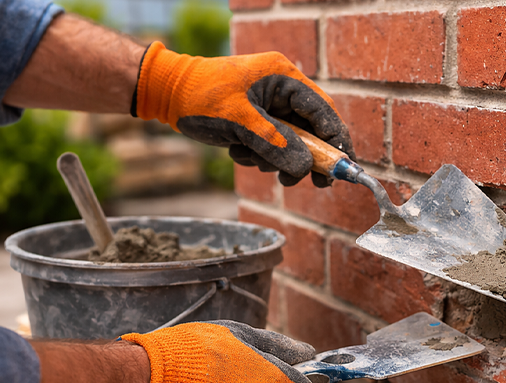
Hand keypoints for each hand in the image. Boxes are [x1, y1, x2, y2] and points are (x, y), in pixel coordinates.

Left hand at [134, 43, 354, 187]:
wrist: (164, 92)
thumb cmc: (199, 98)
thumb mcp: (239, 123)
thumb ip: (275, 144)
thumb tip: (305, 168)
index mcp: (285, 77)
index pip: (324, 111)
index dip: (336, 142)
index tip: (341, 170)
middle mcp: (283, 89)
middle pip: (311, 130)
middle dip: (303, 157)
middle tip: (299, 181)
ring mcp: (271, 104)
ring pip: (292, 142)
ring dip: (275, 158)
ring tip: (249, 157)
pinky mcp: (259, 118)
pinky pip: (273, 144)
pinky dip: (259, 154)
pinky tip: (238, 150)